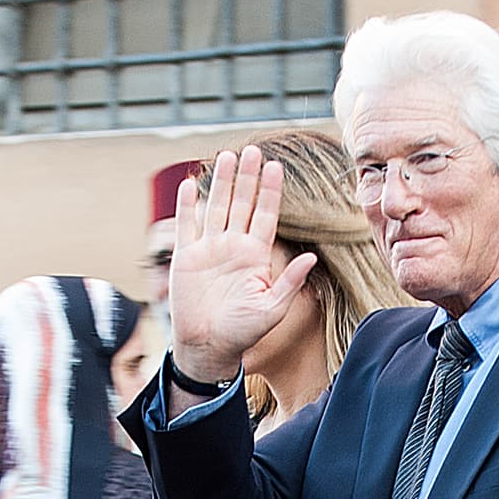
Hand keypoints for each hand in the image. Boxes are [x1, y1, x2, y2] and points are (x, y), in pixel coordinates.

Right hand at [167, 147, 318, 397]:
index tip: (276, 167)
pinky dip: (186, 205)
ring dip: (221, 182)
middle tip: (253, 150)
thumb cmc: (243, 334)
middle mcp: (233, 248)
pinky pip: (186, 225)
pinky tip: (189, 183)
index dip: (270, 192)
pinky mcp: (186, 258)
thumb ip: (290, 282)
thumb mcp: (272, 309)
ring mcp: (209, 250)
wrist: (209, 348)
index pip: (265, 216)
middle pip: (241, 204)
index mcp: (255, 257)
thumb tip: (312, 257)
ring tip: (227, 156)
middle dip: (247, 177)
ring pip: (216, 207)